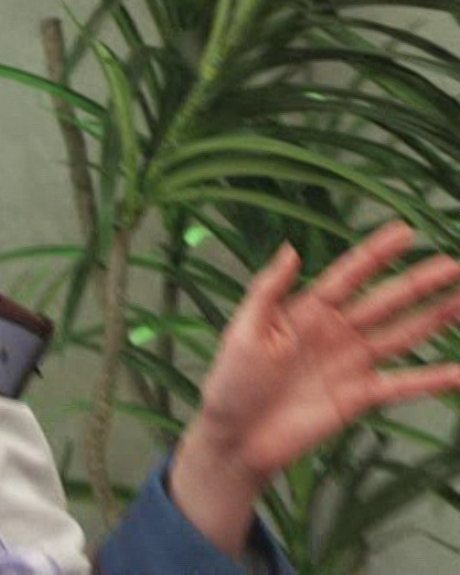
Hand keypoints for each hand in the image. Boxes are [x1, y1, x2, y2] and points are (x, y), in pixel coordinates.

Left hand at [171, 222, 459, 551]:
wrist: (236, 438)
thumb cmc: (230, 381)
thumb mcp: (242, 331)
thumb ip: (268, 291)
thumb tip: (291, 249)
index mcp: (306, 311)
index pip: (348, 275)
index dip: (376, 253)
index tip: (406, 231)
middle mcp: (336, 332)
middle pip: (385, 301)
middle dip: (419, 282)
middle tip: (454, 264)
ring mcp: (352, 363)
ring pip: (403, 335)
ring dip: (435, 318)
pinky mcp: (361, 397)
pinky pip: (405, 384)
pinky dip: (435, 379)